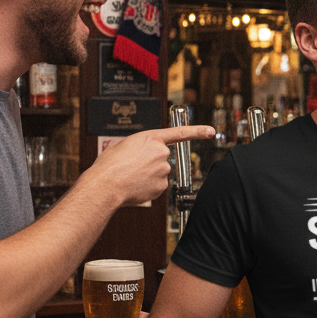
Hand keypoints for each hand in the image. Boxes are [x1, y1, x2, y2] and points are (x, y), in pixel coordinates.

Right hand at [88, 125, 213, 207]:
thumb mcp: (123, 145)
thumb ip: (140, 146)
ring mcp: (163, 170)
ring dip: (148, 175)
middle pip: (161, 158)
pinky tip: (135, 185)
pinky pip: (157, 185)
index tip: (211, 131)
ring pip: (159, 173)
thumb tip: (143, 155)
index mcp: (151, 138)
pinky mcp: (162, 186)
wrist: (105, 185)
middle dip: (150, 163)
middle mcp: (161, 153)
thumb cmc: (109, 165)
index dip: (198, 131)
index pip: (180, 132)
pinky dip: (147, 186)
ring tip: (130, 176)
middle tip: (132, 167)